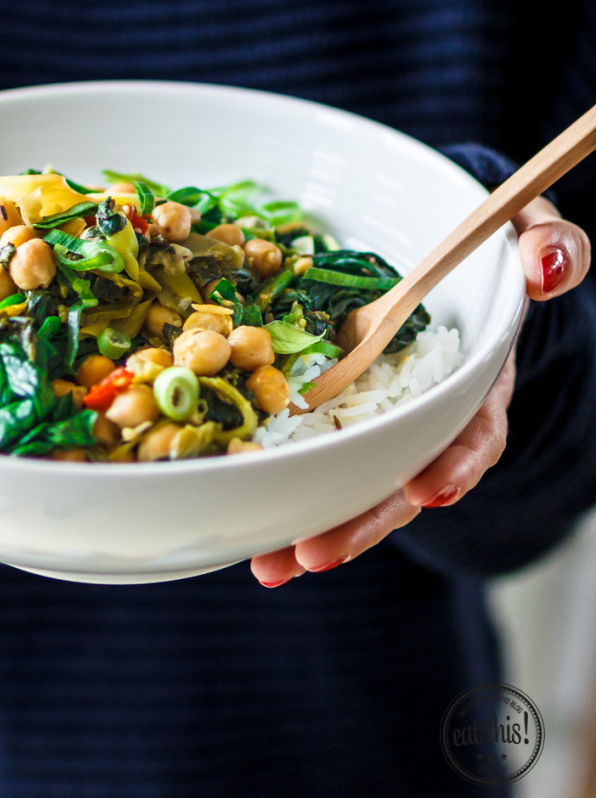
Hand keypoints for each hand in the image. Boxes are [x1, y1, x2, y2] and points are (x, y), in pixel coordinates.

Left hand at [249, 196, 591, 587]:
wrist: (437, 249)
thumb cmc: (485, 245)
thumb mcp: (526, 231)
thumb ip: (551, 244)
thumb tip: (545, 267)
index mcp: (477, 380)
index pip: (476, 430)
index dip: (457, 462)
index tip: (429, 487)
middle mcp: (426, 414)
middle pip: (401, 479)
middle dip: (364, 521)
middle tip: (316, 553)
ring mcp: (379, 418)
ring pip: (351, 481)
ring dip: (313, 524)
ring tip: (271, 566)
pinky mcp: (334, 410)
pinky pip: (311, 453)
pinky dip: (282, 488)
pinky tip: (245, 527)